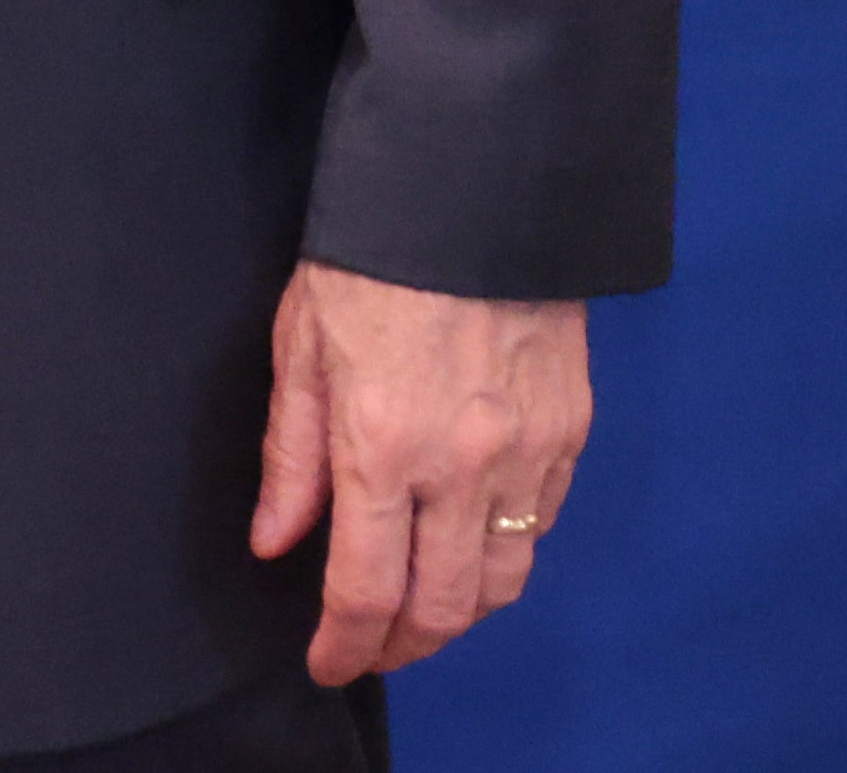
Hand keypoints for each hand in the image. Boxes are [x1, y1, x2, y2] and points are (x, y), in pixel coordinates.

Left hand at [248, 260, 591, 683]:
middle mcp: (462, 463)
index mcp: (381, 443)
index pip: (364, 588)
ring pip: (501, 580)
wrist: (472, 183)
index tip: (327, 662)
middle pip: (442, 607)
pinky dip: (504, 551)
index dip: (344, 644)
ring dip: (459, 612)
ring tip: (420, 609)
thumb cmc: (372, 254)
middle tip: (373, 649)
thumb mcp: (301, 345)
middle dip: (402, 646)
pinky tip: (470, 541)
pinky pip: (542, 524)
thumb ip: (291, 455)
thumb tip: (276, 541)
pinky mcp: (570, 430)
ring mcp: (527, 450)